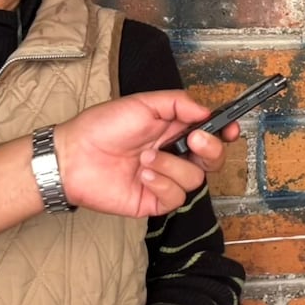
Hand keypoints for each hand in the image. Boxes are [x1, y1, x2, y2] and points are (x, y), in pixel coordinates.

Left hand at [54, 90, 235, 217]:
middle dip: (210, 149)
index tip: (230, 129)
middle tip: (192, 140)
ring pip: (195, 178)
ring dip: (171, 166)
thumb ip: (179, 103)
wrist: (74, 157)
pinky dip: (161, 183)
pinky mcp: (155, 200)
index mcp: (176, 129)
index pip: (211, 133)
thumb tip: (206, 111)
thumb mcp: (144, 103)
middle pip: (213, 159)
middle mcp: (175, 154)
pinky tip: (142, 174)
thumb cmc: (103, 126)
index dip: (226, 132)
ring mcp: (166, 178)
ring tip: (146, 157)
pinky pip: (176, 197)